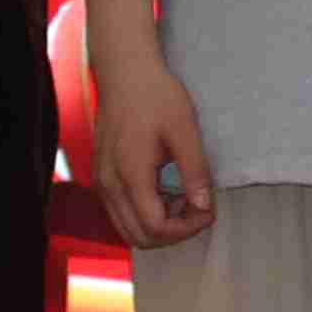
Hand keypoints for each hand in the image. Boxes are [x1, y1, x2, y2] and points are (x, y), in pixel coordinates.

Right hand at [88, 43, 217, 244]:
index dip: (186, 228)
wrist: (126, 74)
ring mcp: (102, 183)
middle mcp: (109, 185)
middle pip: (139, 237)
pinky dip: (145, 214)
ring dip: (159, 225)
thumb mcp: (184, 130)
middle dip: (174, 232)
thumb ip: (195, 170)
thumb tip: (204, 206)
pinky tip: (166, 192)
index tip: (208, 210)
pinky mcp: (102, 177)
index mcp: (130, 175)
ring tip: (184, 199)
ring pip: (127, 229)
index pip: (155, 227)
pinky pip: (121, 213)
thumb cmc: (156, 96)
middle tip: (198, 209)